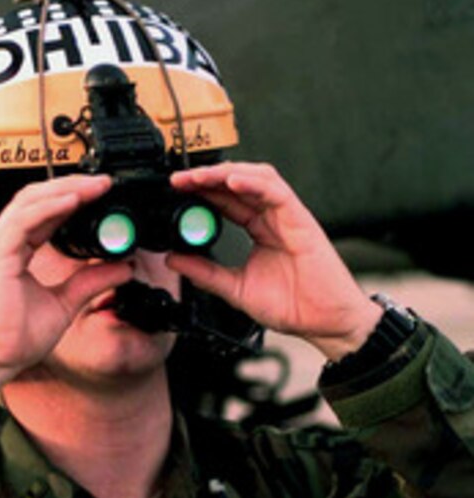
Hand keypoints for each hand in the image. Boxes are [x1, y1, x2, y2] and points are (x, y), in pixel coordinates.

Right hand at [0, 175, 132, 394]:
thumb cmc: (12, 339)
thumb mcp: (64, 304)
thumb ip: (90, 282)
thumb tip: (122, 268)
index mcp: (11, 252)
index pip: (42, 213)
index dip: (71, 200)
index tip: (101, 196)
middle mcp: (0, 244)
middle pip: (35, 199)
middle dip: (71, 186)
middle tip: (103, 183)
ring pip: (29, 201)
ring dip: (65, 190)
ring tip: (95, 186)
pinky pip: (24, 220)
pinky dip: (50, 207)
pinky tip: (74, 200)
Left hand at [167, 163, 381, 359]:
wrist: (324, 323)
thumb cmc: (293, 306)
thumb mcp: (236, 289)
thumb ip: (206, 273)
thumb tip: (174, 260)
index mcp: (259, 230)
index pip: (226, 201)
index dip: (201, 192)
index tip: (175, 191)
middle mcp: (273, 219)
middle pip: (238, 184)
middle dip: (207, 178)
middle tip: (179, 180)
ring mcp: (288, 217)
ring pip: (257, 179)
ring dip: (226, 174)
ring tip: (199, 177)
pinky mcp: (302, 221)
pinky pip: (277, 193)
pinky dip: (254, 184)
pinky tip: (232, 182)